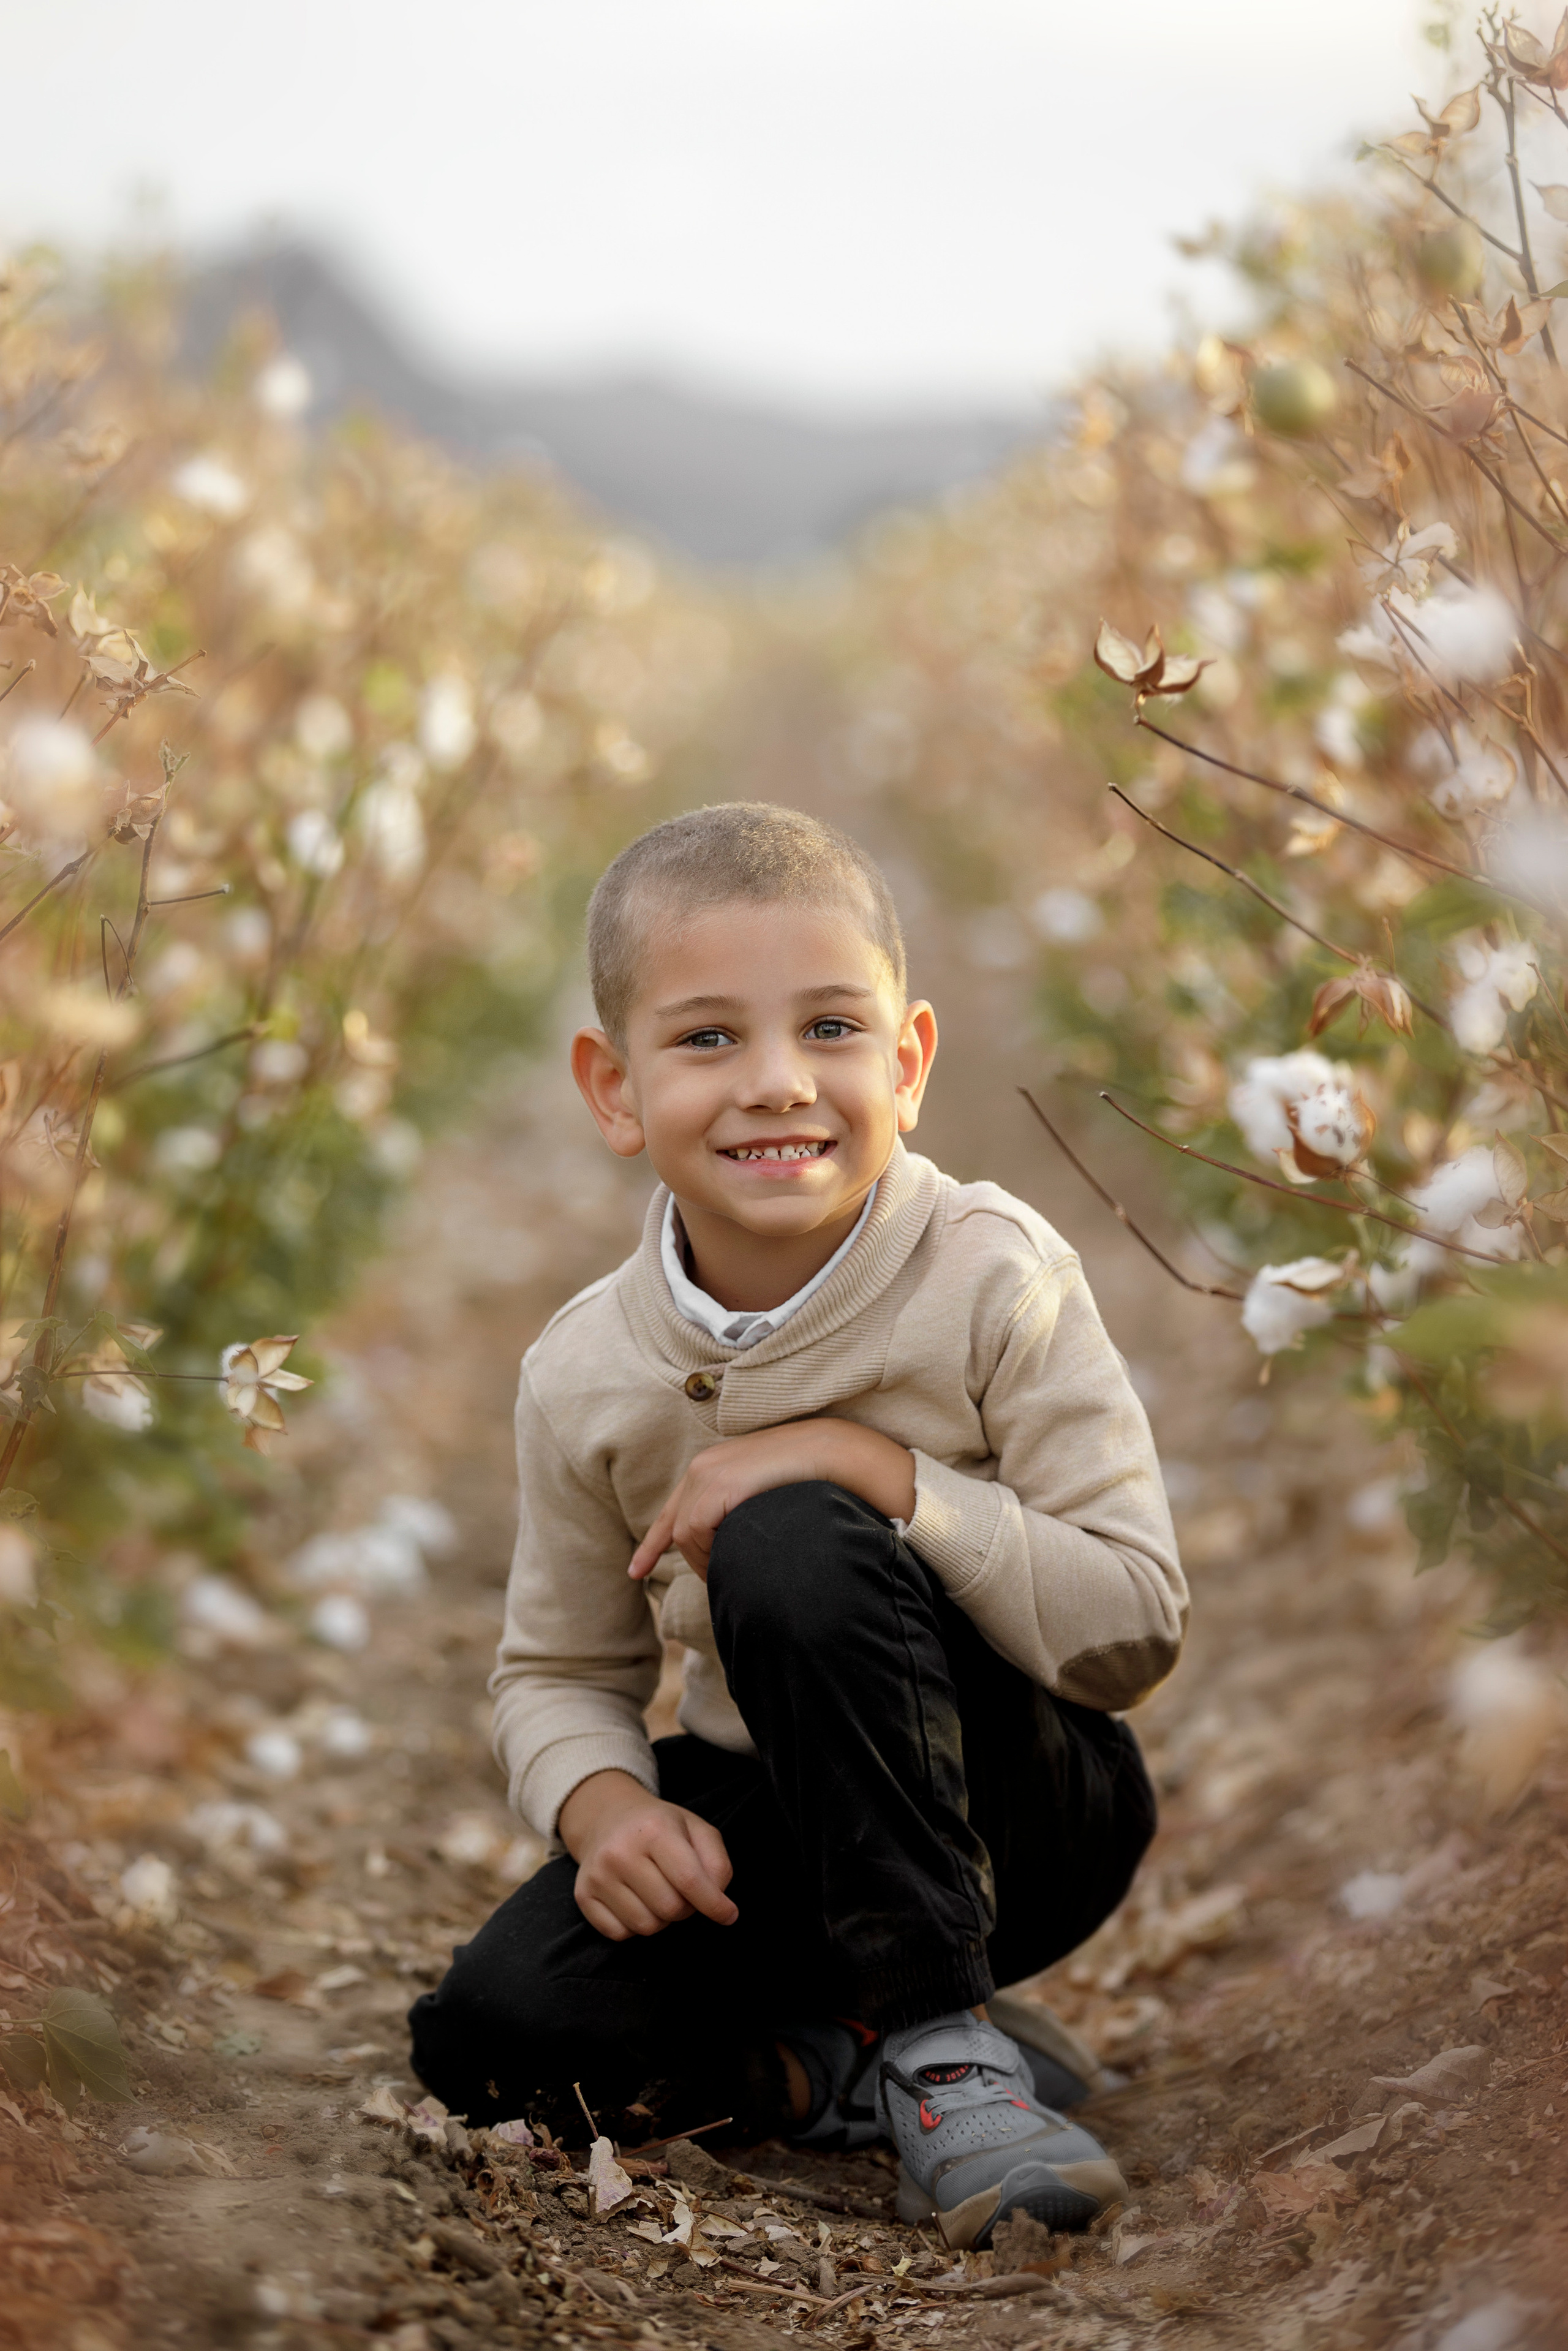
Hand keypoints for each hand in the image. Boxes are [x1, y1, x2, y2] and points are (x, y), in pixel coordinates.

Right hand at [558, 1769, 737, 1939]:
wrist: (607, 1817)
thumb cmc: (659, 1827)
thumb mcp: (695, 1829)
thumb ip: (716, 1862)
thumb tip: (720, 1902)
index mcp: (654, 1829)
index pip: (690, 1881)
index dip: (715, 1905)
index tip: (729, 1915)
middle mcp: (621, 1851)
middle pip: (671, 1909)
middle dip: (686, 1908)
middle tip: (682, 1890)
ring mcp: (598, 1875)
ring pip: (647, 1926)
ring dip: (661, 1918)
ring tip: (658, 1892)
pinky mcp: (583, 1895)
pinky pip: (621, 1934)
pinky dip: (635, 1925)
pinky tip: (635, 1900)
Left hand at [628, 1419, 915, 1583]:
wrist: (836, 1454)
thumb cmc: (812, 1480)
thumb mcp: (766, 1499)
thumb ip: (743, 1516)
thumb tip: (731, 1550)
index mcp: (714, 1465)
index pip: (674, 1509)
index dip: (653, 1542)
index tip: (636, 1571)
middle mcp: (704, 1466)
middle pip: (674, 1525)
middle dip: (673, 1556)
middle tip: (690, 1582)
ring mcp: (708, 1472)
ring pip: (684, 1533)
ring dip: (701, 1560)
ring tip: (728, 1575)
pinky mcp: (719, 1484)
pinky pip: (694, 1531)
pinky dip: (704, 1552)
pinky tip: (726, 1564)